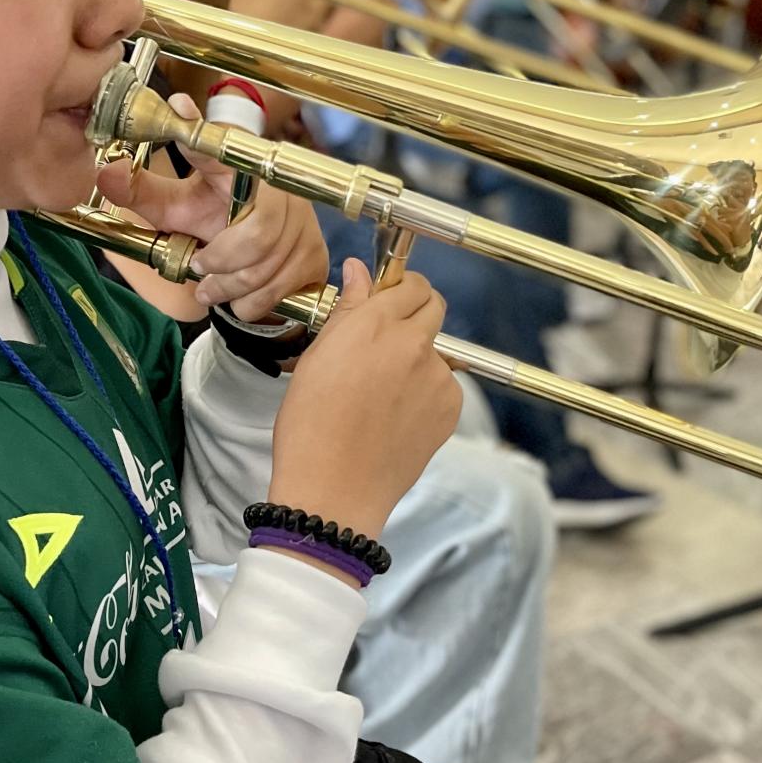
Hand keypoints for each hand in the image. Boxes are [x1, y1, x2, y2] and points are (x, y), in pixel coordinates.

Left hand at [93, 93, 327, 320]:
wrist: (262, 260)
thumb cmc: (216, 226)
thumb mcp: (177, 209)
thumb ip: (141, 193)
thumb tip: (105, 169)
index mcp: (239, 168)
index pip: (223, 146)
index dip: (202, 134)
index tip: (179, 108)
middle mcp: (279, 189)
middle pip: (258, 234)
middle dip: (222, 263)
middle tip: (199, 269)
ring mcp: (303, 223)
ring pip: (267, 267)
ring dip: (230, 289)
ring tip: (211, 289)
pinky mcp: (315, 255)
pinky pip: (282, 288)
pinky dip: (252, 303)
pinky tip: (239, 297)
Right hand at [268, 260, 458, 537]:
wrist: (334, 490)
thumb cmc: (311, 428)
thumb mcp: (316, 359)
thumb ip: (347, 310)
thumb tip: (358, 272)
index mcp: (373, 325)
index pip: (409, 284)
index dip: (400, 289)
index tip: (391, 298)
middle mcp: (412, 343)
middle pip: (434, 306)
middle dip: (417, 312)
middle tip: (390, 337)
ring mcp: (436, 376)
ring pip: (438, 349)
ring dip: (419, 357)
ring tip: (384, 392)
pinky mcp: (450, 407)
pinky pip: (445, 385)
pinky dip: (427, 392)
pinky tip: (397, 415)